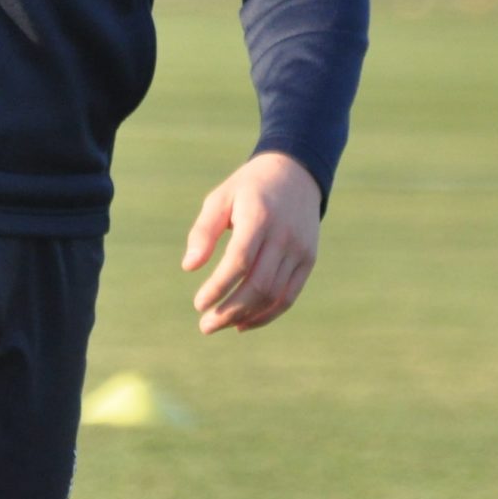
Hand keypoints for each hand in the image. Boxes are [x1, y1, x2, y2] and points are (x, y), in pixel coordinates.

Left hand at [182, 152, 321, 335]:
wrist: (296, 172)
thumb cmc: (249, 188)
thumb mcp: (221, 198)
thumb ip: (204, 231)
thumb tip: (189, 267)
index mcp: (259, 216)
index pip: (239, 261)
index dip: (218, 287)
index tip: (199, 304)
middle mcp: (284, 235)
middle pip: (258, 285)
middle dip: (230, 311)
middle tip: (205, 326)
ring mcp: (300, 249)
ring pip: (274, 296)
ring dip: (246, 317)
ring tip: (221, 324)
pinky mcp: (308, 259)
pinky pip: (289, 296)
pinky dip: (267, 315)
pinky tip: (244, 323)